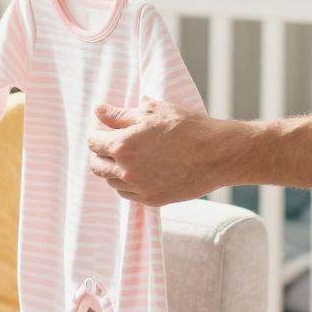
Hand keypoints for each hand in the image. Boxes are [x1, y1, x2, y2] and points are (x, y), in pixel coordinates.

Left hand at [86, 99, 231, 206]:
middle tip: (114, 144)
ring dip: (114, 169)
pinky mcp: (152, 200)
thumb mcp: (153, 111)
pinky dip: (128, 183)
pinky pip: (127, 194)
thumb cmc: (188, 127)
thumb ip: (121, 114)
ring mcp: (139, 188)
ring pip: (111, 182)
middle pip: (97, 165)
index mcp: (123, 145)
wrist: (218, 154)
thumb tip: (99, 111)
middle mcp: (126, 170)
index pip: (93, 142)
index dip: (98, 134)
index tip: (107, 130)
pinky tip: (140, 172)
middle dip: (101, 153)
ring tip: (130, 157)